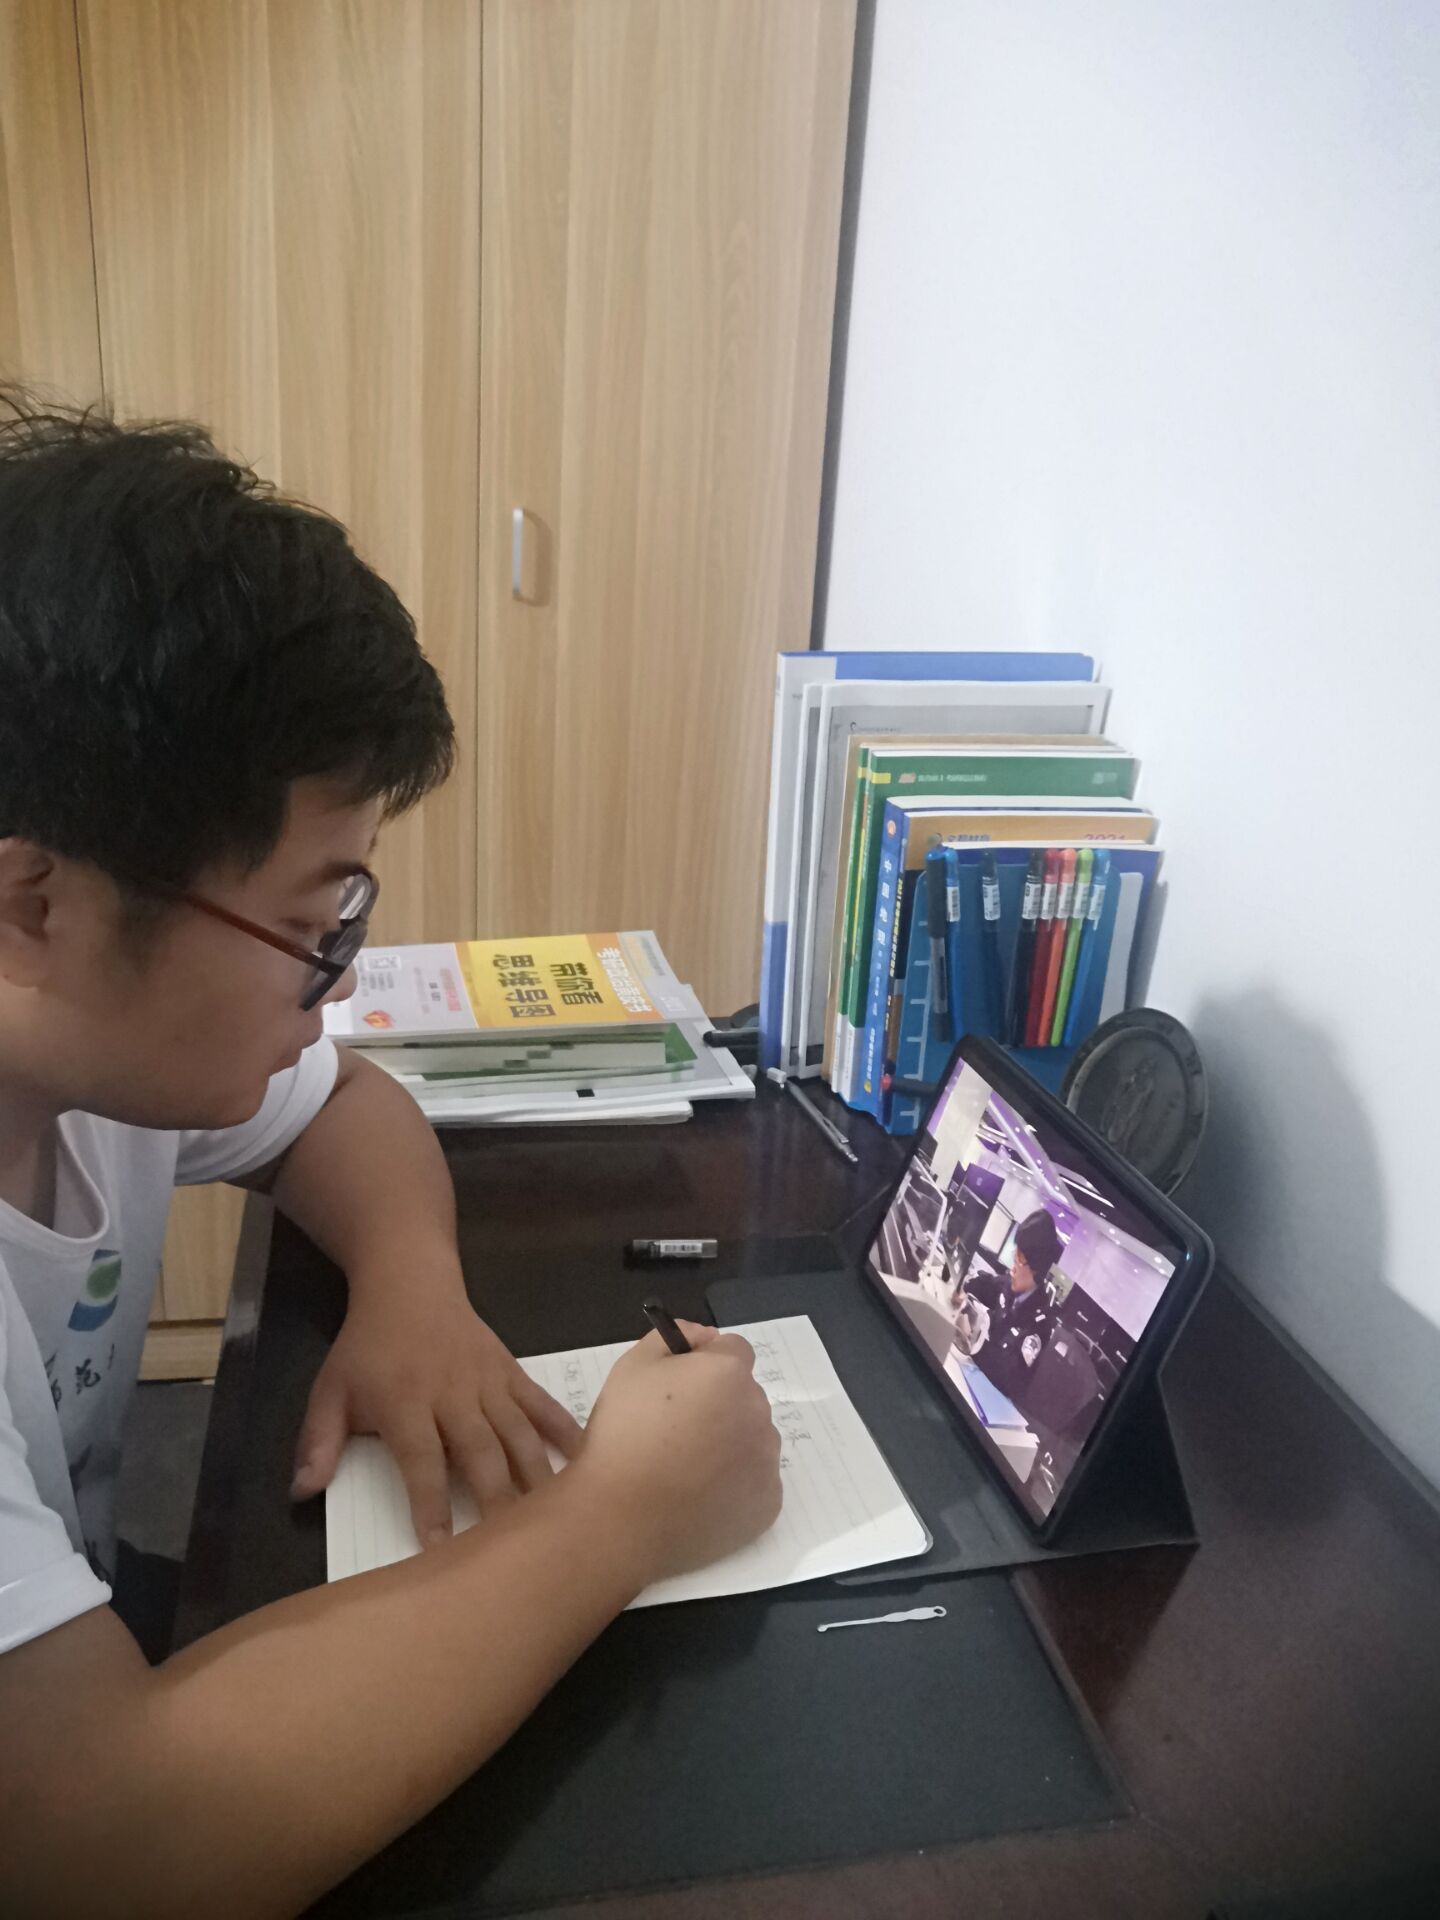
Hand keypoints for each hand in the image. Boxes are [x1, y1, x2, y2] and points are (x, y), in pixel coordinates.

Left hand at [290, 1284, 581, 1543]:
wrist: (409, 1282)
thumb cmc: (368, 1346)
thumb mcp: (330, 1389)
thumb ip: (317, 1441)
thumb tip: (302, 1492)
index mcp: (405, 1402)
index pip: (422, 1461)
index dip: (431, 1504)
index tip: (440, 1549)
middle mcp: (452, 1393)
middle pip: (480, 1452)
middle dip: (496, 1502)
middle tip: (513, 1550)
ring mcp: (488, 1381)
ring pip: (518, 1433)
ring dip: (536, 1476)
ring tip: (556, 1520)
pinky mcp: (511, 1370)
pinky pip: (540, 1403)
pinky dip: (563, 1430)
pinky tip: (584, 1460)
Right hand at [573, 1322, 783, 1583]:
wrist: (622, 1518)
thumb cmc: (623, 1436)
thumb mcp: (632, 1366)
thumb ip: (671, 1337)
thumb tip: (703, 1336)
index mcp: (729, 1373)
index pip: (733, 1350)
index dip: (706, 1362)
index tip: (679, 1385)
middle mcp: (759, 1412)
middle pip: (745, 1395)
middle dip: (719, 1403)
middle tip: (677, 1430)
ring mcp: (767, 1462)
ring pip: (753, 1438)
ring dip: (730, 1443)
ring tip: (685, 1468)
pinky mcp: (768, 1504)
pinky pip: (756, 1482)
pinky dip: (735, 1485)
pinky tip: (700, 1496)